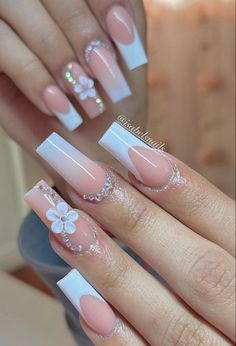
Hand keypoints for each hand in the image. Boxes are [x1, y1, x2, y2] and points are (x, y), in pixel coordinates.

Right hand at [0, 0, 147, 190]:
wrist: (97, 147)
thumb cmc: (113, 102)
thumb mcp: (131, 56)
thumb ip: (129, 14)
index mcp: (68, 5)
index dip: (101, 0)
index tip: (123, 33)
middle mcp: (34, 10)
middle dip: (79, 28)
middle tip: (101, 70)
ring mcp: (7, 33)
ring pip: (13, 7)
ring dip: (55, 52)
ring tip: (82, 92)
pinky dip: (32, 75)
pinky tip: (56, 105)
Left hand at [25, 126, 234, 344]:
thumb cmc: (233, 295)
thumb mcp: (234, 256)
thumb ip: (204, 231)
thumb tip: (146, 177)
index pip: (225, 226)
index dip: (182, 189)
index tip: (132, 154)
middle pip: (196, 269)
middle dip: (135, 218)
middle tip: (82, 177)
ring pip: (168, 321)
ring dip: (110, 269)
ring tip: (65, 225)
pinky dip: (117, 337)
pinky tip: (83, 300)